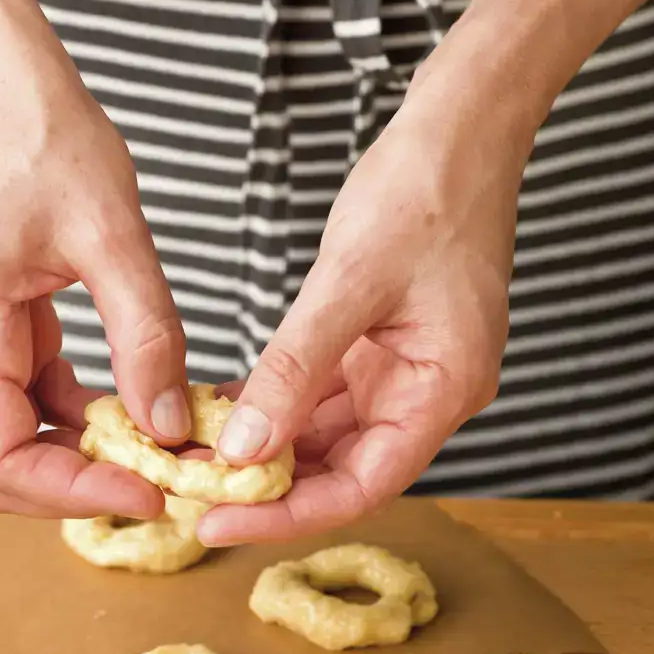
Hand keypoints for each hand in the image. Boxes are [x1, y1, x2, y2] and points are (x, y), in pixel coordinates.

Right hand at [0, 0, 190, 516]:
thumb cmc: (40, 132)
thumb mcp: (114, 236)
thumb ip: (146, 337)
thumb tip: (170, 425)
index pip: (0, 461)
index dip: (73, 492)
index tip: (149, 490)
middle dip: (70, 489)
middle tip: (150, 483)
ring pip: (15, 434)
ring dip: (82, 454)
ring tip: (160, 448)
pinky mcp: (2, 322)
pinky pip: (36, 392)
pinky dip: (85, 410)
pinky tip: (141, 398)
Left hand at [199, 65, 532, 543]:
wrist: (462, 130)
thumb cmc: (425, 192)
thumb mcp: (350, 282)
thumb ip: (296, 368)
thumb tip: (242, 449)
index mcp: (444, 390)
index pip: (362, 487)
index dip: (287, 516)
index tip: (216, 524)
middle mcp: (429, 394)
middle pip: (345, 472)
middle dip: (269, 488)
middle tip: (190, 492)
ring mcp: (406, 373)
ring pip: (329, 438)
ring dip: (268, 450)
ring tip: (196, 458)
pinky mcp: (382, 349)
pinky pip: (324, 396)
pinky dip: (277, 407)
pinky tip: (225, 412)